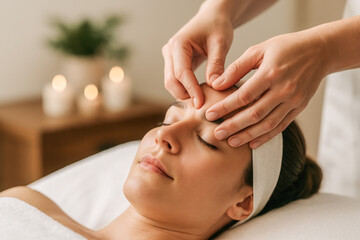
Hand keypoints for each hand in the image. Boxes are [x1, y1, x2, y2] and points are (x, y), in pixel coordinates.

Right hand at [162, 5, 232, 107]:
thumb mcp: (221, 43)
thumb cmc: (217, 26)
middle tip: (202, 106)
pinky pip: (176, 81)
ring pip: (171, 84)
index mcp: (179, 44)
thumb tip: (213, 86)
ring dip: (184, 94)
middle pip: (171, 81)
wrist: (212, 18)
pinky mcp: (174, 64)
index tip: (201, 104)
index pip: (181, 73)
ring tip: (202, 101)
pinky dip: (185, 90)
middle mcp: (169, 51)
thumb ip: (216, 64)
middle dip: (185, 95)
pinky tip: (199, 95)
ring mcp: (169, 58)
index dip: (190, 90)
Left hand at [206, 29, 328, 147]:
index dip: (225, 107)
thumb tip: (216, 84)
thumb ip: (237, 68)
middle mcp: (284, 89)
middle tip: (216, 134)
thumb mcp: (259, 50)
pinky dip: (267, 136)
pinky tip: (253, 143)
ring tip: (231, 142)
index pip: (244, 95)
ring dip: (248, 135)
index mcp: (271, 73)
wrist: (320, 50)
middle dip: (233, 126)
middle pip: (254, 113)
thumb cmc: (285, 47)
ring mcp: (293, 100)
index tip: (209, 114)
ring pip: (268, 123)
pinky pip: (281, 126)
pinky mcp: (299, 107)